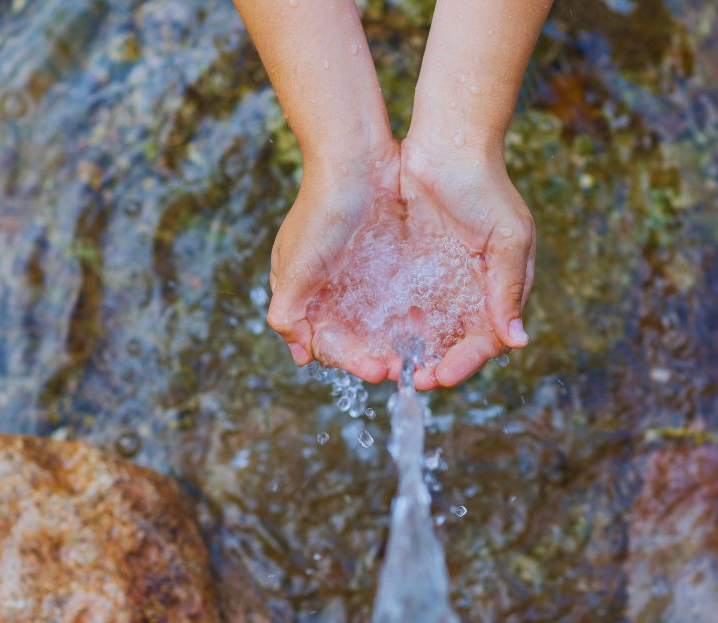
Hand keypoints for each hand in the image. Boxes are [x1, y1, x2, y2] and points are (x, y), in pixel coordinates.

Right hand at [266, 142, 402, 383]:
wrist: (355, 157)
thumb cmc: (320, 209)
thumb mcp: (295, 265)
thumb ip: (288, 310)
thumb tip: (298, 353)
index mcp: (303, 294)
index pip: (327, 343)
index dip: (351, 361)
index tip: (378, 370)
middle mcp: (330, 289)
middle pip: (354, 339)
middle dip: (376, 357)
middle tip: (404, 369)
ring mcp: (359, 275)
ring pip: (377, 324)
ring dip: (396, 343)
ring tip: (421, 356)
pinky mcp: (387, 261)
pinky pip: (399, 299)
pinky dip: (410, 317)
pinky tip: (429, 328)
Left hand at [399, 135, 534, 389]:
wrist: (448, 143)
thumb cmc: (485, 186)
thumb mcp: (506, 237)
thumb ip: (508, 289)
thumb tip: (518, 341)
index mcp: (501, 288)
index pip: (487, 341)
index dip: (465, 363)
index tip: (440, 376)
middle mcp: (472, 290)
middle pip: (456, 343)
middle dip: (436, 365)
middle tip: (412, 380)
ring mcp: (442, 280)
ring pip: (429, 330)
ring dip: (414, 352)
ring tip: (392, 367)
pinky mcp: (414, 267)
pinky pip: (405, 306)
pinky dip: (396, 326)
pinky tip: (379, 339)